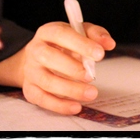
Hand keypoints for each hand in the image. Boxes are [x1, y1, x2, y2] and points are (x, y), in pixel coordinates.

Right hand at [0, 21, 114, 114]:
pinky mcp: (29, 89)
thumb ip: (95, 35)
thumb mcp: (79, 33)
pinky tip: (76, 106)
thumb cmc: (62, 44)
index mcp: (48, 32)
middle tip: (91, 76)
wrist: (36, 58)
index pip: (61, 34)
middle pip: (49, 58)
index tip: (99, 54)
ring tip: (91, 93)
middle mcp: (35, 50)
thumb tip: (109, 43)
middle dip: (72, 68)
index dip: (81, 44)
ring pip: (47, 81)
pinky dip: (60, 105)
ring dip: (70, 89)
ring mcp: (31, 70)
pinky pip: (42, 99)